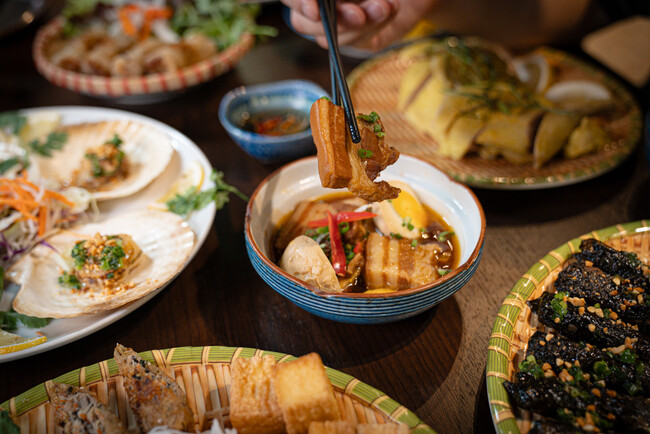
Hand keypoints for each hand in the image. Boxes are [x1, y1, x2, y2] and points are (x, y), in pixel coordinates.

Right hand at [281, 0, 400, 51]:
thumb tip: (328, 3)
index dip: (299, 3)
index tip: (314, 9)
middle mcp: (316, 9)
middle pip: (304, 24)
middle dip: (333, 20)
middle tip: (357, 15)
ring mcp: (335, 27)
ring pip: (331, 38)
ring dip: (360, 24)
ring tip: (383, 7)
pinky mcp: (358, 39)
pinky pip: (358, 42)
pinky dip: (376, 25)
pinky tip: (390, 9)